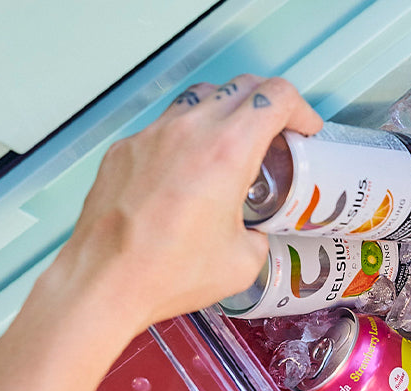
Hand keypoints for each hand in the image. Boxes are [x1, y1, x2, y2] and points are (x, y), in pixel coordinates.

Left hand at [38, 74, 321, 334]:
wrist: (104, 283)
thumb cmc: (169, 272)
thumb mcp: (243, 260)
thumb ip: (258, 232)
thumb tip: (253, 232)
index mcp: (227, 152)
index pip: (275, 97)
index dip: (300, 108)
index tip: (305, 128)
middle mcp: (188, 132)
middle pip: (241, 87)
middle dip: (268, 103)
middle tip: (278, 131)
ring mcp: (151, 136)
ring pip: (200, 99)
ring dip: (227, 112)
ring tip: (232, 144)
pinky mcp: (125, 150)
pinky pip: (164, 126)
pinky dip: (187, 136)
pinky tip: (187, 170)